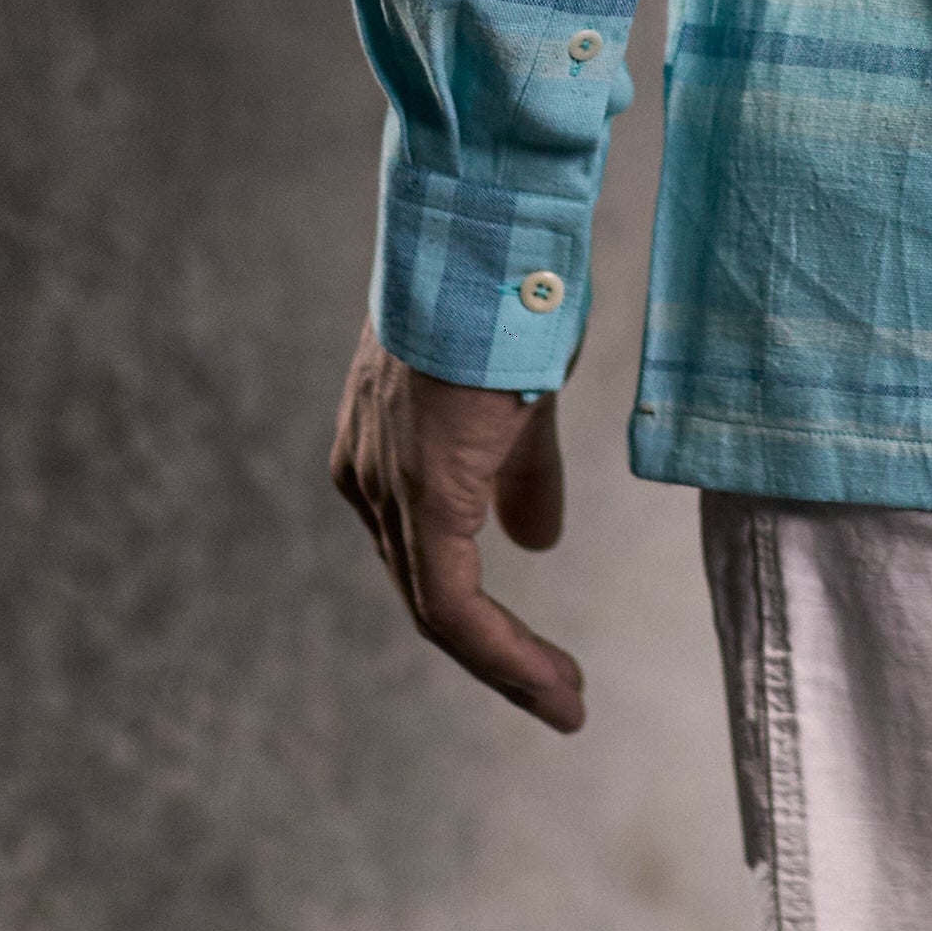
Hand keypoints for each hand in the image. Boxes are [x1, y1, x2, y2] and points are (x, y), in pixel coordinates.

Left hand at [328, 331, 587, 731]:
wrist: (491, 228)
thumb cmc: (510, 292)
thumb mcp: (517, 400)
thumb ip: (519, 475)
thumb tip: (536, 541)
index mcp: (381, 451)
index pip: (425, 556)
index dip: (482, 613)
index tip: (536, 655)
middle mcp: (367, 477)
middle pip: (425, 591)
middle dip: (494, 654)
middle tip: (557, 696)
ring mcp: (387, 487)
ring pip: (437, 609)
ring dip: (506, 666)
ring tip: (563, 701)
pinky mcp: (423, 494)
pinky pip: (452, 604)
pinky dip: (504, 654)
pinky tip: (550, 683)